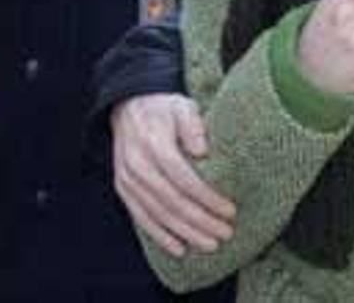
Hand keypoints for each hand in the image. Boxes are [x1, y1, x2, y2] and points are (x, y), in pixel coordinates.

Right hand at [111, 93, 235, 257]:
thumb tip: (202, 150)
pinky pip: (141, 217)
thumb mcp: (182, 106)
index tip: (230, 210)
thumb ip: (192, 125)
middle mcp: (138, 166)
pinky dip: (160, 235)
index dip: (207, 197)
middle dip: (200, 221)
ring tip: (209, 245)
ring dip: (185, 233)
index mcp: (154, 145)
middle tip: (225, 234)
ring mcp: (128, 180)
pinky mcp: (124, 189)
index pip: (183, 178)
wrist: (129, 106)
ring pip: (158, 214)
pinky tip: (179, 248)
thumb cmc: (164, 107)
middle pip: (172, 201)